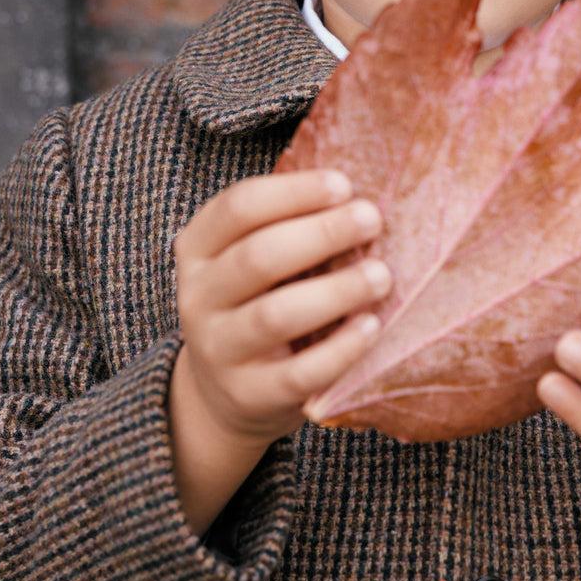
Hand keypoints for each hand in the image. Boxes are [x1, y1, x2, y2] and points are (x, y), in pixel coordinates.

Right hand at [169, 168, 390, 530]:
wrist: (224, 393)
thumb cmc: (258, 304)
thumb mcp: (252, 261)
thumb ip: (289, 227)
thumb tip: (358, 195)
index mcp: (198, 249)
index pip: (239, 207)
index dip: (295, 192)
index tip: (345, 185)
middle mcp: (199, 297)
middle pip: (259, 256)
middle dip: (323, 233)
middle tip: (372, 221)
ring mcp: (219, 350)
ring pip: (276, 315)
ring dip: (337, 290)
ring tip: (382, 276)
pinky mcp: (250, 394)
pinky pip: (300, 372)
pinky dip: (341, 349)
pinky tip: (371, 326)